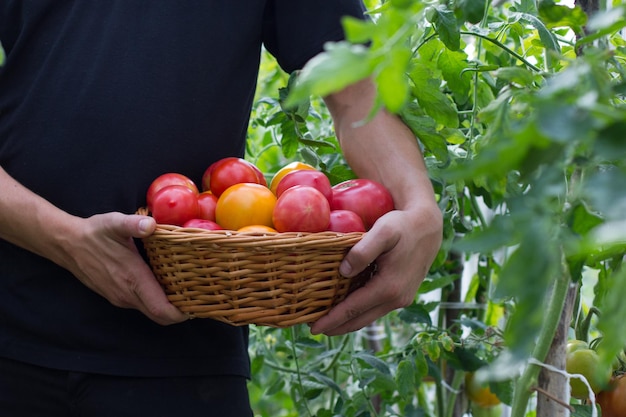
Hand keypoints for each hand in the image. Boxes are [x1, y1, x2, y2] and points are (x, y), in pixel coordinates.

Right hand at [63, 212, 187, 324]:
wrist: (67, 244)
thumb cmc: (94, 233)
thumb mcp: (115, 223)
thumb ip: (134, 224)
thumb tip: (150, 224)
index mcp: (133, 280)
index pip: (160, 309)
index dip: (180, 313)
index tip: (198, 307)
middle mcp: (127, 295)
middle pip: (158, 316)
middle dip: (179, 312)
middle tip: (198, 299)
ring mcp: (120, 298)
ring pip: (149, 311)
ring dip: (167, 307)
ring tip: (186, 291)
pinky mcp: (115, 296)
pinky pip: (140, 305)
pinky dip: (155, 302)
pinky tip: (164, 285)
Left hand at [310, 204, 441, 335]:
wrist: (428, 226)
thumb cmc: (402, 225)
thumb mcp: (383, 231)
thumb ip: (363, 251)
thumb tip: (343, 272)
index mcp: (389, 287)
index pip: (353, 309)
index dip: (332, 319)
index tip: (313, 327)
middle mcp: (397, 299)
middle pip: (360, 320)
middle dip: (336, 327)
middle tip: (313, 329)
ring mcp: (401, 299)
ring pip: (368, 317)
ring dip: (347, 322)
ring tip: (327, 324)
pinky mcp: (402, 295)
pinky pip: (375, 309)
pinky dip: (359, 313)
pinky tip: (347, 310)